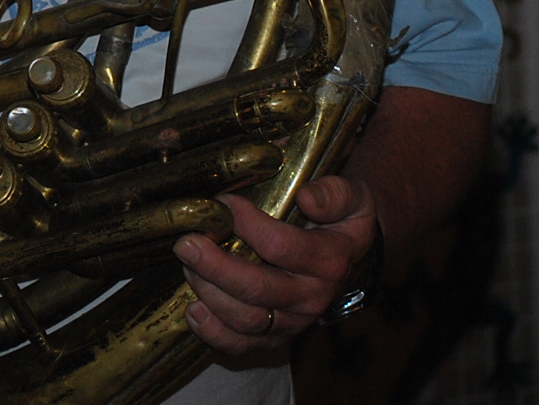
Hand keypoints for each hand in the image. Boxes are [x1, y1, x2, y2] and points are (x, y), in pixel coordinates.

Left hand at [172, 175, 377, 353]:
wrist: (350, 256)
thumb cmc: (341, 220)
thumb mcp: (353, 197)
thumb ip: (336, 193)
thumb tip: (307, 198)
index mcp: (328, 261)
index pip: (281, 246)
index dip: (246, 224)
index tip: (222, 202)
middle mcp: (312, 297)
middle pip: (257, 289)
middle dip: (215, 266)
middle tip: (186, 243)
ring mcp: (293, 321)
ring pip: (246, 320)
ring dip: (210, 294)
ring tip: (186, 265)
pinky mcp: (275, 336)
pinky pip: (243, 344)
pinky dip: (214, 334)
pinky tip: (193, 311)